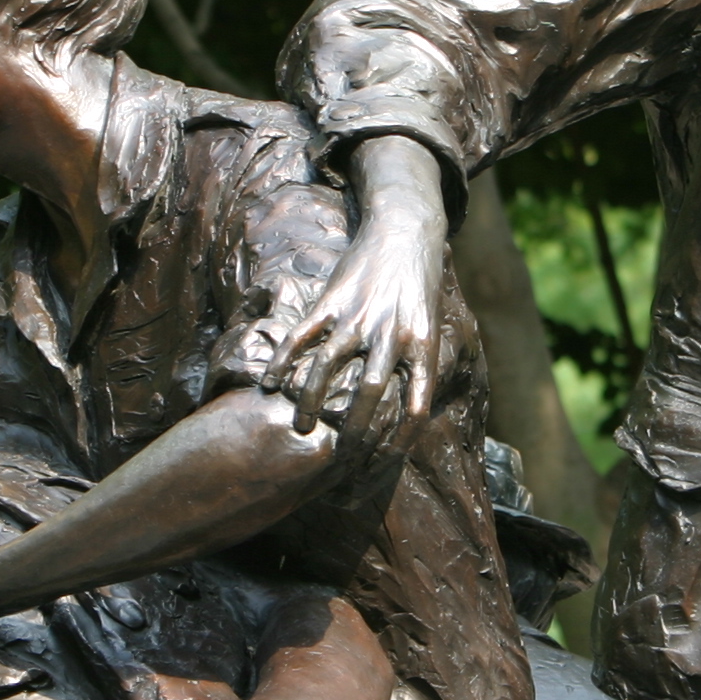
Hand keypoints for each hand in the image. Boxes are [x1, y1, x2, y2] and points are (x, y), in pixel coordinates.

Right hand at [265, 137, 452, 451]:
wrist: (405, 232)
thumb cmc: (420, 286)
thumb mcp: (432, 325)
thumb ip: (418, 364)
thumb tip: (410, 413)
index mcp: (422, 344)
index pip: (415, 405)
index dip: (398, 443)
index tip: (380, 467)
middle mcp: (390, 333)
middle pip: (369, 394)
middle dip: (353, 434)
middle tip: (338, 461)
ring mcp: (357, 316)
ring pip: (328, 367)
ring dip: (312, 402)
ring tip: (302, 428)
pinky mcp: (331, 300)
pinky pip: (302, 337)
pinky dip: (283, 362)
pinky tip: (268, 384)